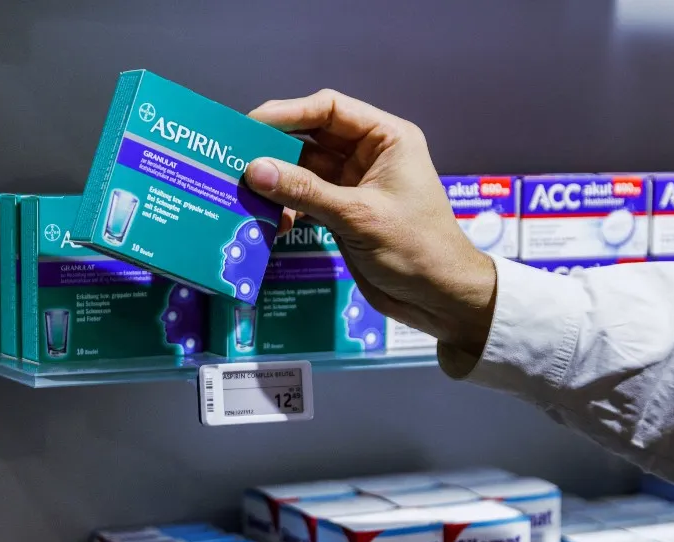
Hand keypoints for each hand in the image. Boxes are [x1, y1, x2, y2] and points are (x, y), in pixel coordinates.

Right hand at [244, 89, 497, 371]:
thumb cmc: (415, 248)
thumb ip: (305, 192)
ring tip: (243, 192)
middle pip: (312, 138)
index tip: (249, 125)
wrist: (440, 299)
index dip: (288, 113)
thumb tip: (254, 170)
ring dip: (277, 182)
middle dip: (276, 148)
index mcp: (386, 139)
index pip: (329, 109)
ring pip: (305, 171)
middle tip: (233, 157)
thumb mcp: (358, 216)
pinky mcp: (344, 214)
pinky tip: (268, 221)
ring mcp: (355, 185)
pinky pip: (307, 200)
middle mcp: (369, 155)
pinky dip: (287, 208)